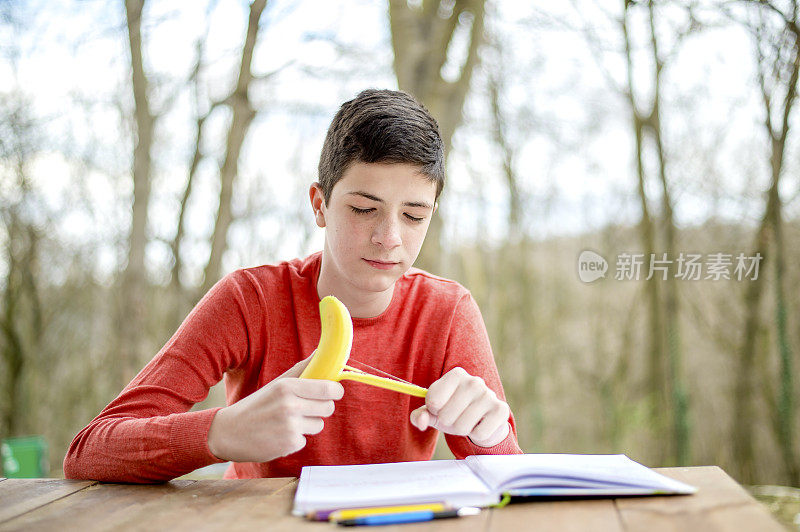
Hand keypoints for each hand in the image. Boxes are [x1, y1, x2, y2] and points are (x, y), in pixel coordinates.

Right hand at [207, 356, 343, 461]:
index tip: (334, 392)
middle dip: (321, 408)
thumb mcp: (277, 384)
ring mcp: (290, 427)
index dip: (335, 391)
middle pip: (328, 407)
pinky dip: (295, 439)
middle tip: (306, 407)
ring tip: (287, 422)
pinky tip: (279, 435)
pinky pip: (305, 440)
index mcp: (287, 387)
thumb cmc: (257, 405)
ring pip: (319, 425)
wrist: (229, 433)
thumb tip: (322, 352)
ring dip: (308, 425)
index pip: (328, 389)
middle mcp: (290, 406)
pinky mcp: (289, 445)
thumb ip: (301, 369)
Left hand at [409, 367, 509, 446]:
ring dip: (462, 430)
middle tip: (456, 417)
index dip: (434, 410)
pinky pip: (479, 433)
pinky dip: (476, 435)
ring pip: (462, 426)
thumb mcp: (434, 412)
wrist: (483, 419)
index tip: (441, 407)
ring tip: (468, 421)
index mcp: (456, 374)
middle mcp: (474, 381)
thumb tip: (420, 421)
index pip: (433, 400)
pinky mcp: (501, 410)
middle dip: (448, 422)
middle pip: (446, 416)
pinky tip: (481, 424)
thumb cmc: (454, 412)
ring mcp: (489, 395)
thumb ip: (420, 415)